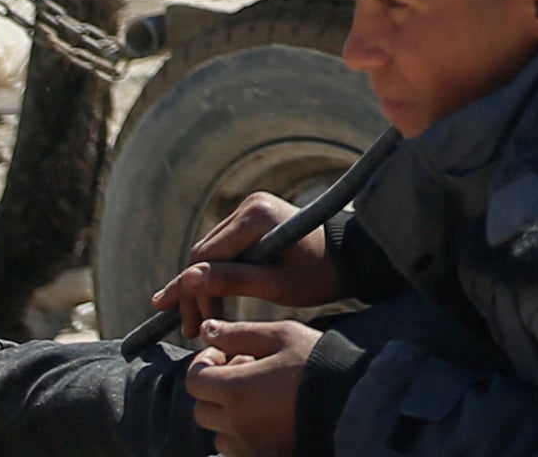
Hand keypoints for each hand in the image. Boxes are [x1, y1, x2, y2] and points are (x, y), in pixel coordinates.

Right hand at [154, 190, 331, 321]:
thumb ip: (233, 281)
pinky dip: (217, 277)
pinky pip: (225, 251)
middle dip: (195, 294)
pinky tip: (207, 304)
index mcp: (256, 215)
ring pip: (211, 254)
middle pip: (204, 255)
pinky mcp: (254, 221)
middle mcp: (249, 206)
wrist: (350, 257)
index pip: (206, 257)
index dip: (195, 294)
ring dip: (203, 288)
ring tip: (194, 325)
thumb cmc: (319, 274)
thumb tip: (188, 279)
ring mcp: (251, 211)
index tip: (193, 328)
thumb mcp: (276, 284)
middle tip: (189, 331)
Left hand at [189, 318, 324, 456]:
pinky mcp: (261, 454)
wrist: (352, 398)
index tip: (226, 353)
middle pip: (201, 407)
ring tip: (256, 395)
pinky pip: (234, 447)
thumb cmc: (316, 361)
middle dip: (215, 387)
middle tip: (244, 371)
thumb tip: (207, 330)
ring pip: (216, 431)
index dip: (205, 363)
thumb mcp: (281, 335)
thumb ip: (239, 333)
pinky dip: (239, 432)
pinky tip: (264, 415)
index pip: (194, 380)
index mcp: (235, 389)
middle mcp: (235, 422)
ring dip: (226, 412)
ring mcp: (247, 443)